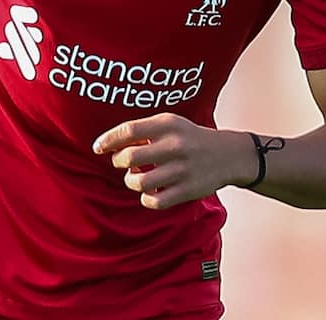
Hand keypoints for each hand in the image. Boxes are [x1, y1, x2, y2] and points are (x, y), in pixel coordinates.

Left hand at [92, 113, 255, 209]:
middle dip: (118, 162)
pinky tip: (150, 192)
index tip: (97, 148)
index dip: (108, 140)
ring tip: (136, 177)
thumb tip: (112, 144)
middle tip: (121, 162)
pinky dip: (146, 199)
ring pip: (139, 182)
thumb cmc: (189, 137)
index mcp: (168, 125)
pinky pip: (154, 201)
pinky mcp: (187, 190)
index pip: (129, 130)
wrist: (227, 155)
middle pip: (130, 157)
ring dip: (131, 181)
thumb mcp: (170, 124)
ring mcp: (182, 170)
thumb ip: (144, 130)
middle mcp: (175, 146)